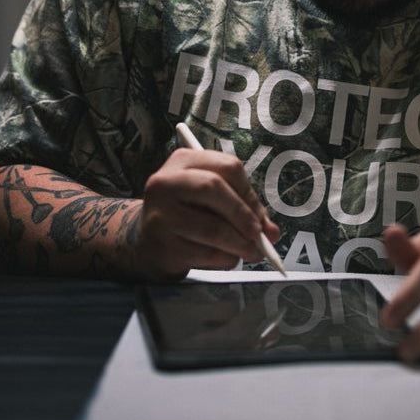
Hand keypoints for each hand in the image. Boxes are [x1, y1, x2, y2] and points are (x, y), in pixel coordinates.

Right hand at [134, 147, 279, 279]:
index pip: (228, 167)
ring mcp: (160, 212)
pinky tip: (228, 259)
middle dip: (243, 214)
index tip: (261, 215)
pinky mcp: (160, 243)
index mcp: (185, 160)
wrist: (147, 241)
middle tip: (259, 235)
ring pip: (211, 227)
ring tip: (251, 252)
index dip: (250, 192)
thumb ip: (244, 209)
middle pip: (214, 188)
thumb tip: (272, 233)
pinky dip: (224, 259)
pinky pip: (203, 252)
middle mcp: (167, 181)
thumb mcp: (214, 202)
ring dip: (239, 244)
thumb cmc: (189, 214)